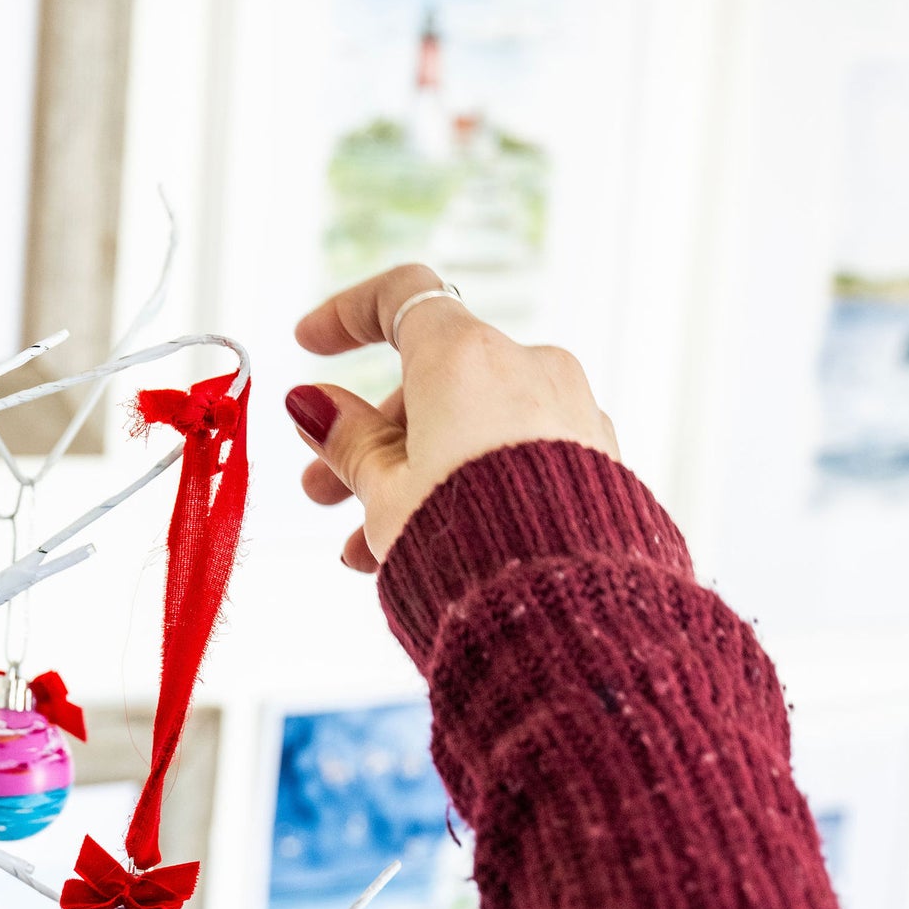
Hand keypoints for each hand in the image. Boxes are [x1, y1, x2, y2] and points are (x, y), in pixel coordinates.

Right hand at [286, 262, 619, 570]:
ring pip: (472, 427)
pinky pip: (516, 457)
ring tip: (365, 547)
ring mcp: (569, 410)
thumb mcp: (384, 494)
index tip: (312, 343)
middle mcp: (527, 366)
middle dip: (372, 438)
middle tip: (324, 490)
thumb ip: (346, 441)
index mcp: (466, 357)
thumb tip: (313, 406)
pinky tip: (435, 544)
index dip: (347, 315)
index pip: (400, 298)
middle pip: (433, 382)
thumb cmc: (471, 548)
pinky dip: (470, 484)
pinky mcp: (596, 459)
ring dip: (414, 474)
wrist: (561, 610)